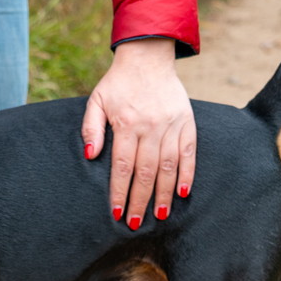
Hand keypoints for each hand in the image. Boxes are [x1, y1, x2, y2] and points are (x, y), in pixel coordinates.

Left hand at [80, 38, 194, 229]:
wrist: (148, 58)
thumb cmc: (118, 83)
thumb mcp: (97, 101)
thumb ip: (91, 129)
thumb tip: (91, 156)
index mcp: (127, 124)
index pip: (122, 167)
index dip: (119, 192)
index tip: (116, 213)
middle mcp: (150, 127)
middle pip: (146, 172)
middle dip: (140, 200)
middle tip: (135, 223)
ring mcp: (171, 126)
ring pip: (168, 167)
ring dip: (164, 194)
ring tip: (160, 215)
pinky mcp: (186, 122)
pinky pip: (189, 153)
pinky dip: (187, 174)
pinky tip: (183, 193)